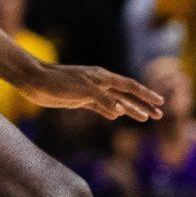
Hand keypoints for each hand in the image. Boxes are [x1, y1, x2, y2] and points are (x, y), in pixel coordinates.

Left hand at [25, 65, 164, 119]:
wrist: (35, 80)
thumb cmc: (58, 82)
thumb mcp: (82, 90)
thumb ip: (102, 99)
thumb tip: (121, 110)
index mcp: (103, 78)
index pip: (130, 86)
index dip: (146, 95)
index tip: (160, 102)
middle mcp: (100, 83)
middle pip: (127, 95)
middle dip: (144, 104)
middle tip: (159, 115)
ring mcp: (91, 92)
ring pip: (117, 101)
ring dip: (131, 109)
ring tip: (145, 118)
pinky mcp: (80, 99)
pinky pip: (102, 106)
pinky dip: (112, 111)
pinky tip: (119, 116)